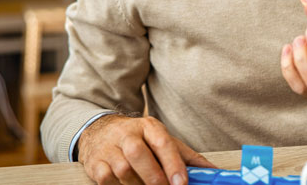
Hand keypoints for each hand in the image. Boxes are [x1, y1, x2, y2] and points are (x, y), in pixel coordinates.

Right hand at [78, 114, 216, 184]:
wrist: (100, 131)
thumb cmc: (139, 139)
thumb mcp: (163, 140)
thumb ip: (186, 157)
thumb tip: (211, 171)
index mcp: (149, 127)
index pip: (163, 143)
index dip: (172, 164)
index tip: (181, 182)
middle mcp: (127, 134)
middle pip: (138, 155)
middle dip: (153, 177)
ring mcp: (109, 148)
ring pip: (123, 171)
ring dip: (137, 184)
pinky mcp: (95, 163)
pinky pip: (107, 179)